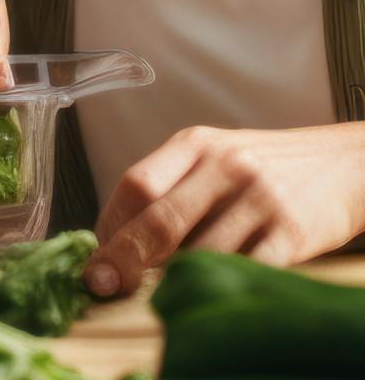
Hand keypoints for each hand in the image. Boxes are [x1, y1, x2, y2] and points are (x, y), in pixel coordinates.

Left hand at [86, 123, 364, 297]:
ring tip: (159, 292)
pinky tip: (207, 292)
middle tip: (102, 285)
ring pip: (201, 253)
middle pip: (160, 219)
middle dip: (125, 258)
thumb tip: (117, 236)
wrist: (341, 164)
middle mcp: (225, 166)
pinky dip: (220, 286)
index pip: (136, 183)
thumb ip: (170, 186)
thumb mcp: (211, 157)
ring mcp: (260, 200)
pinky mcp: (292, 234)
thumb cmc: (261, 166)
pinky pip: (246, 270)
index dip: (110, 224)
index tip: (97, 254)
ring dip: (174, 279)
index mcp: (194, 144)